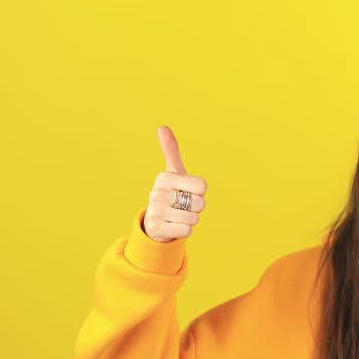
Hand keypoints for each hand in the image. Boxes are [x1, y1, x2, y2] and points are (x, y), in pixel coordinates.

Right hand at [142, 126, 207, 242]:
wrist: (155, 221)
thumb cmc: (171, 193)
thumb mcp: (173, 172)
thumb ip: (171, 150)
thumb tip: (162, 127)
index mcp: (165, 177)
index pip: (202, 187)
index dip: (199, 192)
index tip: (187, 191)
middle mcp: (158, 193)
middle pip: (200, 204)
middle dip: (196, 208)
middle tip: (183, 205)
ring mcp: (156, 211)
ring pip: (194, 218)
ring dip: (190, 220)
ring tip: (178, 215)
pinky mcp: (157, 228)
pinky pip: (186, 231)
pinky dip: (184, 231)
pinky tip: (174, 226)